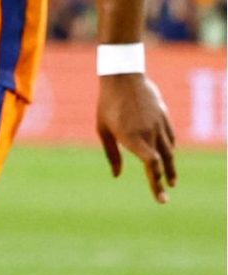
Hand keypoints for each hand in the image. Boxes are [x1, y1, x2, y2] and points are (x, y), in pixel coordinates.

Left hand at [97, 72, 177, 203]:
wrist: (123, 77)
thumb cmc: (107, 104)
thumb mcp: (102, 129)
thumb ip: (112, 154)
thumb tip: (116, 175)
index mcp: (132, 138)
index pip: (151, 165)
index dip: (156, 183)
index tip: (159, 197)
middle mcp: (149, 133)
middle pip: (164, 162)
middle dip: (165, 180)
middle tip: (165, 197)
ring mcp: (160, 124)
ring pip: (170, 151)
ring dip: (170, 167)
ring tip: (170, 180)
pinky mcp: (165, 117)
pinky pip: (170, 137)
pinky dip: (169, 148)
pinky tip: (167, 155)